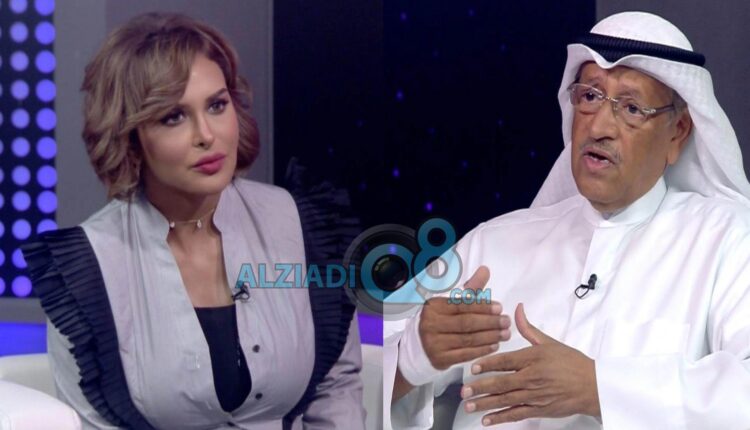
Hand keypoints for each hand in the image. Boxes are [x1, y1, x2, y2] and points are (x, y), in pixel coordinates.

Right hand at [419, 266, 511, 369]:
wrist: (421, 346)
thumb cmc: (441, 320)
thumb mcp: (452, 302)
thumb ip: (470, 289)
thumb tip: (485, 270)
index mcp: (433, 306)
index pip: (462, 305)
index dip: (482, 306)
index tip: (499, 308)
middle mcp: (431, 324)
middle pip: (466, 323)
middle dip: (490, 322)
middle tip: (506, 321)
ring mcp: (434, 343)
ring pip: (468, 339)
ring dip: (490, 337)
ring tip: (505, 334)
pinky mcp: (439, 359)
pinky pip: (465, 354)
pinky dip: (482, 350)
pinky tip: (494, 346)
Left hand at [461, 303, 600, 425]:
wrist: (592, 385)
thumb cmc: (571, 362)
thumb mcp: (549, 342)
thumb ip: (528, 328)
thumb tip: (517, 309)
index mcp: (533, 358)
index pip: (505, 361)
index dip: (487, 365)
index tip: (472, 368)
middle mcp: (532, 377)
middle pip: (502, 383)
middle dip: (480, 387)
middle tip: (464, 390)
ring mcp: (535, 396)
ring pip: (506, 400)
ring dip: (485, 403)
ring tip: (469, 405)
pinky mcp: (539, 410)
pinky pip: (516, 414)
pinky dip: (501, 418)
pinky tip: (487, 420)